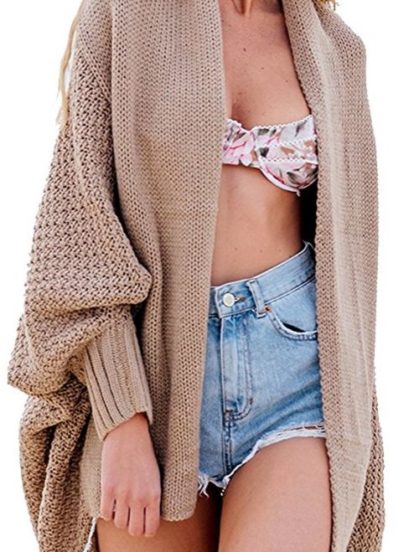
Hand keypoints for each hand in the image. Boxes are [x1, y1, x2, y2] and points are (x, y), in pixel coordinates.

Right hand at [99, 412, 160, 536]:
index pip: (151, 528)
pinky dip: (108, 511)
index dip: (146, 530)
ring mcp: (123, 493)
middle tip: (131, 517)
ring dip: (120, 518)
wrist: (129, 431)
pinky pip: (105, 513)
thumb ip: (152, 496)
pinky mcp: (107, 487)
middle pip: (134, 531)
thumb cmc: (144, 451)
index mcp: (154, 494)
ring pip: (120, 524)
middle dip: (133, 526)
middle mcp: (139, 497)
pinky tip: (111, 501)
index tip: (142, 522)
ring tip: (121, 506)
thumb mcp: (155, 475)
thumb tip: (147, 515)